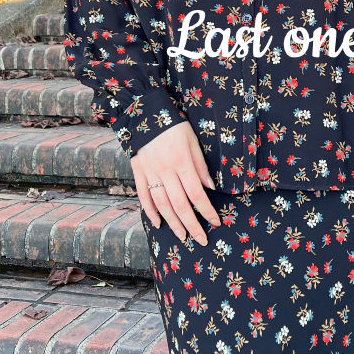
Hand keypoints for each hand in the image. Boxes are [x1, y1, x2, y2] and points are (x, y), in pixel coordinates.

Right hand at [130, 121, 221, 244]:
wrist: (145, 113)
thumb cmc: (174, 126)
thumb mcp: (193, 141)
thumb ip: (201, 165)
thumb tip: (210, 188)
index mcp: (182, 162)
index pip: (197, 193)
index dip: (206, 211)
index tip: (215, 223)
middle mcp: (165, 170)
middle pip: (180, 204)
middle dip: (192, 224)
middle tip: (201, 239)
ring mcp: (149, 172)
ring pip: (161, 204)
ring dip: (172, 222)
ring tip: (182, 236)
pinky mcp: (138, 171)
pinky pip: (143, 195)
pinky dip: (150, 211)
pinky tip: (158, 223)